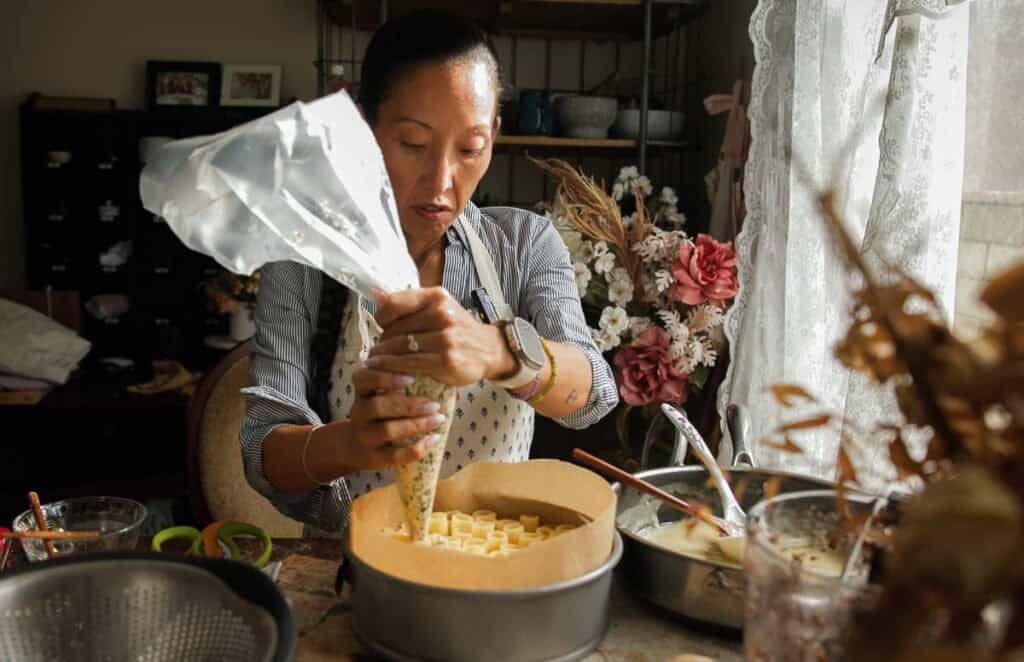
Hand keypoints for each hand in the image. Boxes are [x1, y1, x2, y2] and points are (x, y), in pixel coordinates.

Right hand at [340, 367, 446, 470]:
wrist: (353, 447)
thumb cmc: (379, 415)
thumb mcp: (383, 397)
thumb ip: (409, 387)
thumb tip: (451, 386)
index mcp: (362, 393)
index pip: (363, 379)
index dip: (383, 377)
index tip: (410, 378)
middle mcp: (359, 413)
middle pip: (378, 406)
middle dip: (409, 404)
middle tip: (434, 404)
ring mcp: (365, 437)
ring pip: (387, 430)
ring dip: (415, 424)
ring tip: (438, 419)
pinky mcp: (374, 458)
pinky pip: (395, 455)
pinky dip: (416, 448)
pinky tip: (433, 439)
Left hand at [366, 287, 515, 385]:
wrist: (489, 349)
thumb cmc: (458, 328)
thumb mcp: (438, 306)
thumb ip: (409, 303)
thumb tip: (375, 291)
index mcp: (436, 297)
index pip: (394, 303)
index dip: (382, 317)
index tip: (382, 326)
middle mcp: (441, 314)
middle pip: (395, 329)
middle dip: (382, 341)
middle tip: (376, 350)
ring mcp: (445, 338)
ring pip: (400, 347)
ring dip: (382, 356)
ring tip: (374, 361)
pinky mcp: (445, 360)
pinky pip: (409, 363)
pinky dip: (393, 367)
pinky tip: (384, 369)